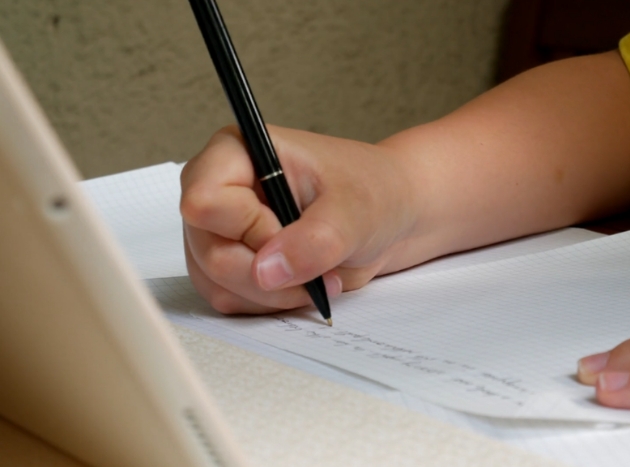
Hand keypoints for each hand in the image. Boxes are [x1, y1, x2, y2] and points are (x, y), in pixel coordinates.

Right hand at [180, 125, 420, 312]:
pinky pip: (230, 298)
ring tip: (319, 273)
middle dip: (269, 272)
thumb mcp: (355, 210)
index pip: (205, 201)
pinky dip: (271, 301)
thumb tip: (266, 272)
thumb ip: (314, 240)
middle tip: (317, 264)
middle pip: (209, 251)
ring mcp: (219, 230)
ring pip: (216, 282)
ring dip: (273, 292)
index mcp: (237, 152)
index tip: (292, 229)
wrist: (391, 214)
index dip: (248, 229)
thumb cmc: (374, 191)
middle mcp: (219, 189)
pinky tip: (304, 282)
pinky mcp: (230, 262)